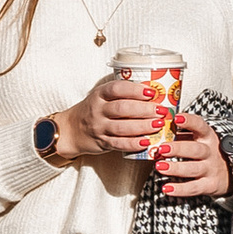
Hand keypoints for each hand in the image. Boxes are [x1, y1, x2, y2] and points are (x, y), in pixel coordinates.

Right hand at [50, 71, 169, 163]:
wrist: (71, 130)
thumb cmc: (94, 110)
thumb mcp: (102, 97)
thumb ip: (122, 94)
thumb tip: (153, 93)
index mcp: (100, 94)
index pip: (117, 89)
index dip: (135, 90)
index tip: (152, 92)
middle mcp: (98, 109)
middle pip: (122, 108)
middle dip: (144, 109)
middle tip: (161, 110)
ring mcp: (99, 127)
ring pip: (122, 127)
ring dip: (143, 126)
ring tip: (158, 124)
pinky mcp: (102, 142)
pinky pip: (119, 144)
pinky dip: (133, 143)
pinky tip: (146, 141)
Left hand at [155, 110, 231, 200]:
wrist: (231, 172)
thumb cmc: (207, 152)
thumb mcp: (199, 139)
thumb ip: (180, 134)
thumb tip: (157, 129)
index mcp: (207, 136)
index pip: (200, 126)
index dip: (189, 121)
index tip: (176, 118)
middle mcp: (211, 152)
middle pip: (195, 149)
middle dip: (178, 149)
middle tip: (161, 148)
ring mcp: (211, 169)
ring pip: (193, 169)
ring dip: (176, 168)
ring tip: (159, 166)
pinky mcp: (210, 185)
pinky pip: (194, 188)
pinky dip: (180, 189)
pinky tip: (166, 188)